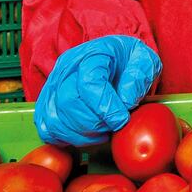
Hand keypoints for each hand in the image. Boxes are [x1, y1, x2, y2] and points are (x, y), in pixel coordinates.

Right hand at [34, 35, 161, 146]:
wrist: (115, 58)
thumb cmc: (130, 60)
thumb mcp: (146, 60)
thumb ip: (140, 76)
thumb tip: (125, 101)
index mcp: (94, 53)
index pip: (89, 83)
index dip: (105, 107)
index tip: (121, 120)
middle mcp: (67, 67)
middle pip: (68, 101)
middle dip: (93, 123)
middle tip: (112, 127)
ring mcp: (53, 84)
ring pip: (55, 117)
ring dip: (80, 134)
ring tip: (102, 132)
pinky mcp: (46, 101)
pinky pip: (45, 126)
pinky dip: (64, 138)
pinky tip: (86, 135)